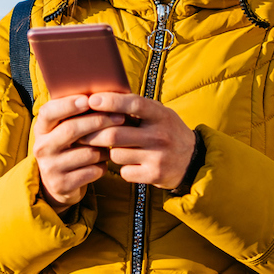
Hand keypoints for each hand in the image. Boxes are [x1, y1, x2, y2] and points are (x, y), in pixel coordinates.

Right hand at [33, 95, 124, 210]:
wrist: (61, 183)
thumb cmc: (72, 147)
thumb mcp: (68, 130)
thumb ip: (79, 114)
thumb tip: (106, 93)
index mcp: (41, 129)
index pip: (48, 112)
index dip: (68, 105)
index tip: (88, 99)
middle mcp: (41, 147)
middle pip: (71, 130)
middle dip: (99, 121)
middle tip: (120, 117)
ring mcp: (50, 167)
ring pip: (88, 152)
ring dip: (105, 148)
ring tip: (109, 145)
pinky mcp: (62, 184)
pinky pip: (93, 170)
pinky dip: (103, 165)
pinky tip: (103, 162)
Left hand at [80, 93, 196, 190]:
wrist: (192, 160)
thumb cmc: (167, 131)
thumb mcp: (159, 114)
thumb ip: (136, 107)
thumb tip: (100, 97)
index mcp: (161, 115)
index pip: (134, 104)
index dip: (111, 101)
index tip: (92, 100)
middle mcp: (160, 135)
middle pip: (114, 135)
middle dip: (93, 134)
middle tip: (81, 133)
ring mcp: (158, 157)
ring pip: (116, 155)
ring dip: (110, 153)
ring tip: (116, 149)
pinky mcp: (155, 175)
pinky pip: (125, 171)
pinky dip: (123, 168)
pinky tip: (131, 164)